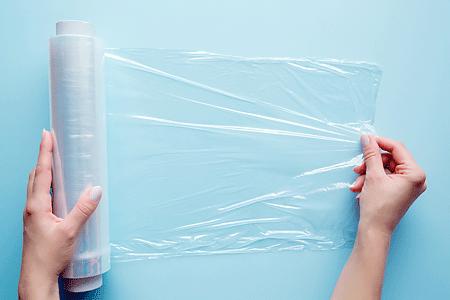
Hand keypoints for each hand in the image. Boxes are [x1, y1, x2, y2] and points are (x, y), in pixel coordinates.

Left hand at [18, 129, 101, 299]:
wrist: (37, 276)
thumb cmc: (48, 257)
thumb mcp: (70, 232)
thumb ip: (83, 210)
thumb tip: (96, 190)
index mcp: (36, 206)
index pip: (41, 172)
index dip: (44, 151)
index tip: (46, 134)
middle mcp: (31, 207)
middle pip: (35, 174)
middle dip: (43, 156)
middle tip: (52, 142)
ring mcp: (32, 214)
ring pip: (35, 184)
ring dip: (43, 170)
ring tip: (54, 160)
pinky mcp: (36, 220)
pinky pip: (39, 195)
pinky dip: (45, 184)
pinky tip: (56, 188)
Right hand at [332, 134, 426, 299]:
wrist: (374, 231)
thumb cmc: (377, 208)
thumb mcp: (372, 176)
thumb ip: (370, 154)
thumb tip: (367, 138)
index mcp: (415, 174)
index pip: (397, 148)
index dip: (379, 142)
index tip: (365, 140)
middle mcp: (416, 179)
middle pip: (389, 159)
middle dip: (370, 164)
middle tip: (357, 169)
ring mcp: (409, 186)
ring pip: (385, 169)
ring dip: (368, 174)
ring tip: (357, 184)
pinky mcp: (401, 191)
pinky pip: (385, 178)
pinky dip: (372, 181)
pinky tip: (361, 189)